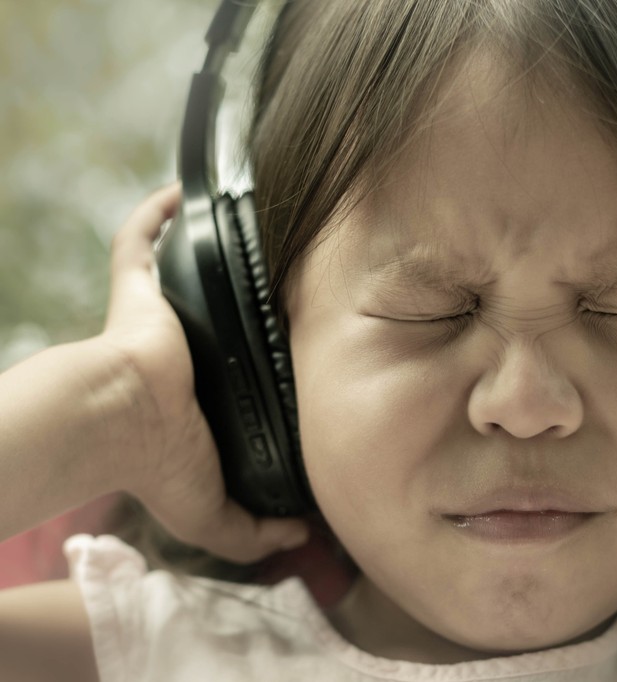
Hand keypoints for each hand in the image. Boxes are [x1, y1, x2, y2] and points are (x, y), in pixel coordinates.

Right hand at [98, 184, 306, 562]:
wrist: (116, 421)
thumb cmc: (157, 466)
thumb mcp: (214, 516)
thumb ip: (256, 534)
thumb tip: (301, 535)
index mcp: (204, 398)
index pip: (239, 374)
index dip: (267, 362)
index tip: (310, 348)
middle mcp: (187, 352)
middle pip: (222, 315)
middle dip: (253, 297)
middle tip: (301, 277)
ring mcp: (162, 316)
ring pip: (188, 274)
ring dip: (212, 248)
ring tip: (259, 224)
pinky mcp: (138, 290)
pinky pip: (138, 240)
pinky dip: (154, 213)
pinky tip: (185, 190)